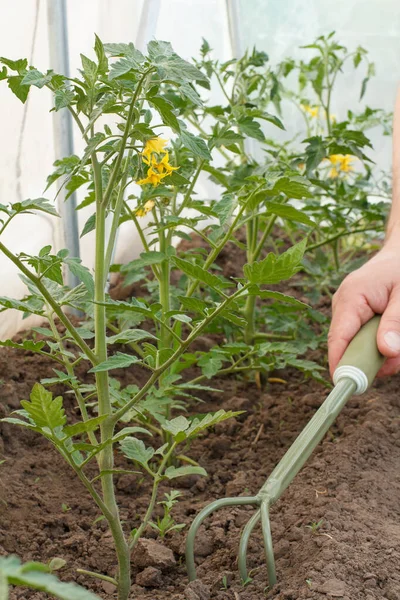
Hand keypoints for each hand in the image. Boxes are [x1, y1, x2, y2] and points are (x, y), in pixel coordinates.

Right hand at [328, 241, 399, 377]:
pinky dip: (381, 344)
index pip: (338, 338)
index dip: (340, 363)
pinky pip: (365, 339)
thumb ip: (395, 322)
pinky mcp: (357, 316)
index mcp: (351, 297)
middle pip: (349, 346)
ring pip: (359, 345)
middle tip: (397, 359)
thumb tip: (386, 351)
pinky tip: (394, 338)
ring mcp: (349, 312)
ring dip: (381, 352)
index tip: (347, 386)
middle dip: (373, 359)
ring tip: (399, 346)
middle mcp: (344, 306)